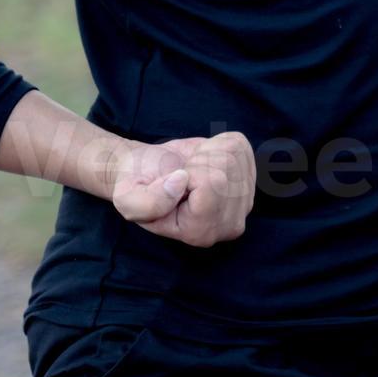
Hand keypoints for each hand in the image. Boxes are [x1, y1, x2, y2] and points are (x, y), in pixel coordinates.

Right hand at [110, 131, 254, 246]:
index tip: (173, 181)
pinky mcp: (249, 177)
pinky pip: (239, 144)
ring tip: (190, 168)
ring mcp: (245, 200)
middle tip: (181, 173)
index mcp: (201, 233)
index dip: (189, 172)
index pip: (212, 183)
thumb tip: (181, 182)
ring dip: (205, 152)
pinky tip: (203, 160)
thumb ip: (147, 203)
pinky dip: (216, 144)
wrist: (147, 172)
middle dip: (197, 161)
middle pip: (226, 168)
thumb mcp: (127, 199)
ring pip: (234, 155)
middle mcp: (230, 223)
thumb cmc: (137, 186)